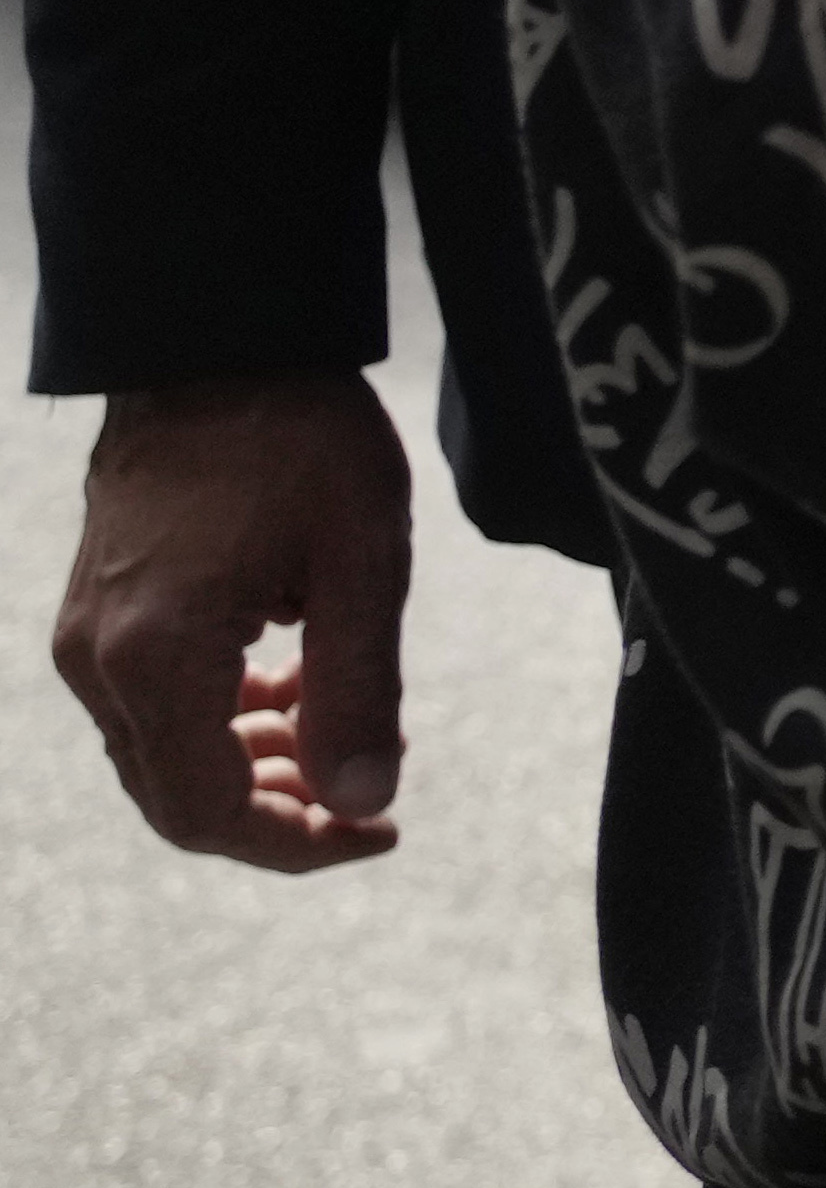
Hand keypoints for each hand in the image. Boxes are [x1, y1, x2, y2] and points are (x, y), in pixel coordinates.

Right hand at [52, 371, 414, 871]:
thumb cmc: (299, 435)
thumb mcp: (364, 557)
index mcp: (155, 656)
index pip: (209, 812)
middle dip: (276, 814)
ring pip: (161, 756)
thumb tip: (365, 801)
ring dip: (251, 768)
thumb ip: (361, 688)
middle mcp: (96, 663)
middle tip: (369, 797)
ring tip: (340, 736)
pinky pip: (150, 706)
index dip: (296, 844)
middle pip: (176, 798)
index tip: (380, 829)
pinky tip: (291, 689)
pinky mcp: (93, 616)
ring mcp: (83, 639)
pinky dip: (221, 721)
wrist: (213, 343)